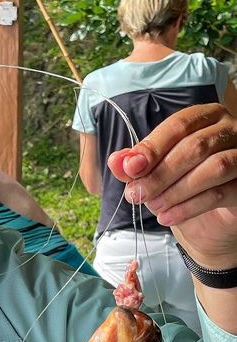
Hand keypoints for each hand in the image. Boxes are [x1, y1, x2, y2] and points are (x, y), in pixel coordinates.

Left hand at [107, 103, 236, 266]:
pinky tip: (168, 217)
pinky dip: (190, 207)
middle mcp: (229, 130)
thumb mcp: (153, 174)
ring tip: (154, 207)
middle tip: (136, 195)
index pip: (178, 125)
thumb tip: (117, 161)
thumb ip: (136, 165)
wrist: (208, 224)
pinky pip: (222, 193)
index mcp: (205, 117)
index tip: (129, 168)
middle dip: (160, 174)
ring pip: (213, 168)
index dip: (152, 147)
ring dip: (177, 190)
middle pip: (195, 147)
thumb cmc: (181, 187)